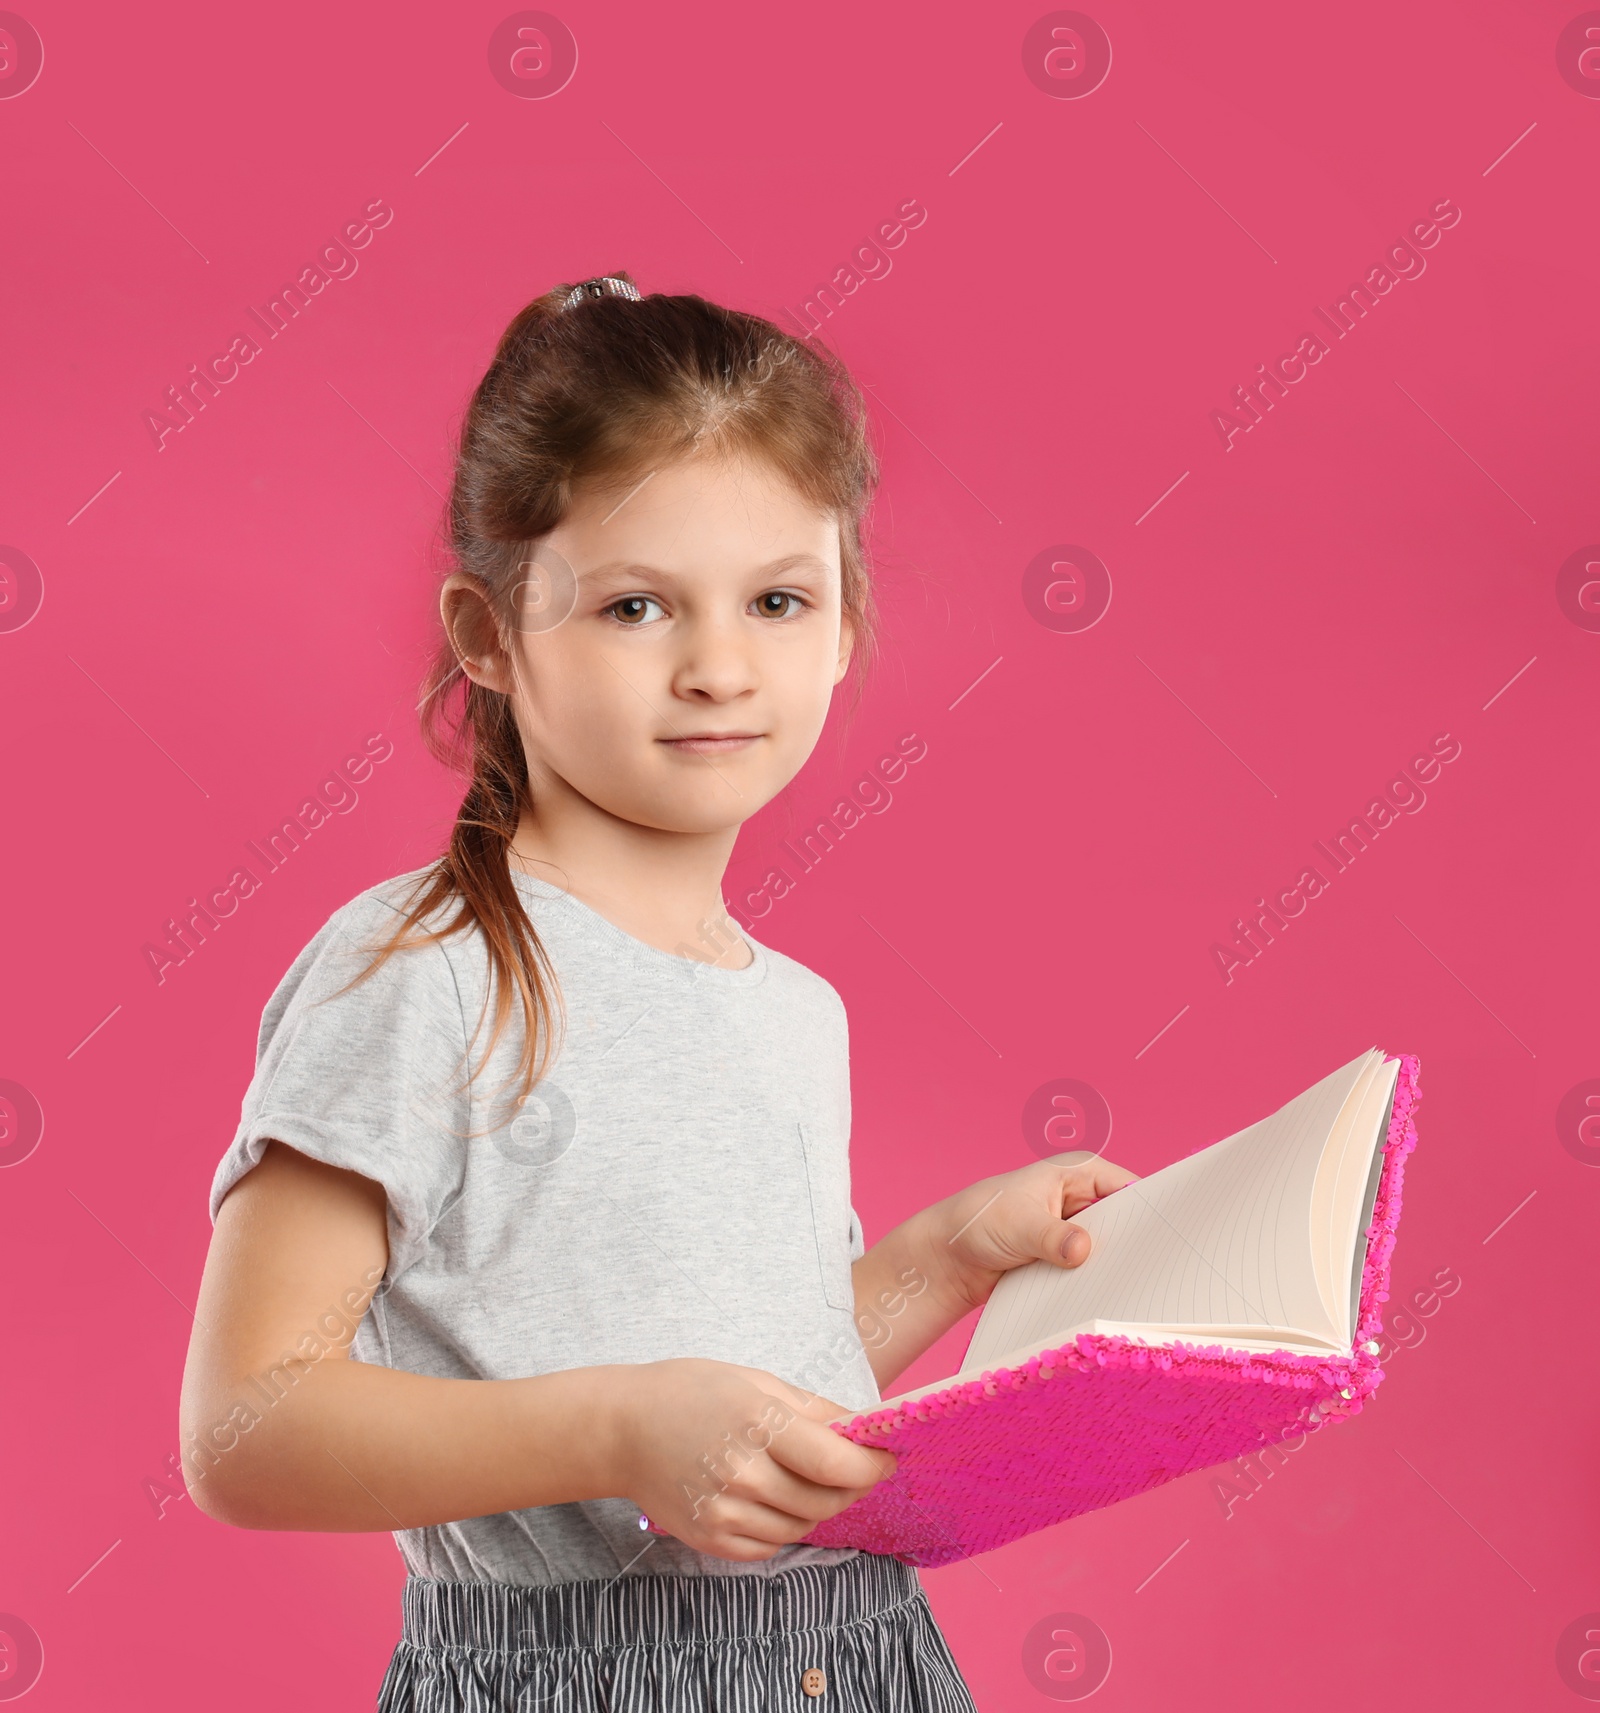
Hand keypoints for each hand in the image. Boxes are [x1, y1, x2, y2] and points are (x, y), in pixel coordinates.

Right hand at [612, 1358, 896, 1561]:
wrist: (621, 1429)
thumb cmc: (690, 1393)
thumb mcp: (755, 1381)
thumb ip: (814, 1409)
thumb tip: (863, 1427)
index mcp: (757, 1422)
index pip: (834, 1461)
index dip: (871, 1466)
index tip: (887, 1458)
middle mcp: (743, 1472)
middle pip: (824, 1501)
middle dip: (851, 1488)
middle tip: (856, 1470)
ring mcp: (725, 1511)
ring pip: (801, 1527)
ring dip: (817, 1507)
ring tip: (807, 1479)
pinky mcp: (711, 1539)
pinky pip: (770, 1545)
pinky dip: (784, 1526)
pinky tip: (773, 1498)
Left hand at [924, 1149, 1139, 1311]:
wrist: (950, 1257)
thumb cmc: (978, 1222)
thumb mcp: (1019, 1225)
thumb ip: (1053, 1237)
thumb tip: (1083, 1250)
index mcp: (1078, 1172)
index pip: (1131, 1189)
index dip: (1151, 1213)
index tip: (1170, 1241)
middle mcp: (1083, 1197)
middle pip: (1127, 1222)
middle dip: (1135, 1246)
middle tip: (1154, 1276)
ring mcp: (1076, 1229)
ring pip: (1112, 1249)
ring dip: (1115, 1268)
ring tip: (1135, 1291)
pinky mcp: (1067, 1256)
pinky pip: (1094, 1270)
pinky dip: (1098, 1282)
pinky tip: (1109, 1300)